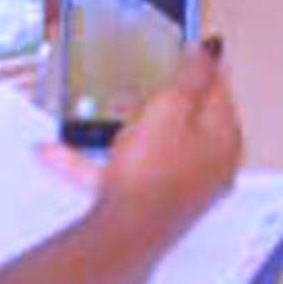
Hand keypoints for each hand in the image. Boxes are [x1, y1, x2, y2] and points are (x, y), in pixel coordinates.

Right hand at [96, 47, 242, 235]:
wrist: (125, 234)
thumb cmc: (153, 174)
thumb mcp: (171, 107)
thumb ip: (191, 76)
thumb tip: (209, 49)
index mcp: (224, 136)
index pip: (220, 89)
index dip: (200, 66)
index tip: (185, 51)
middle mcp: (210, 164)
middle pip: (189, 117)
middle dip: (163, 97)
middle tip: (145, 79)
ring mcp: (182, 185)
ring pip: (152, 144)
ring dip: (124, 128)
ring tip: (102, 112)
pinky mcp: (152, 202)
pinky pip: (123, 171)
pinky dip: (96, 161)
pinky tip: (58, 152)